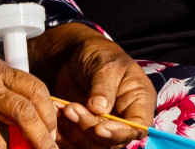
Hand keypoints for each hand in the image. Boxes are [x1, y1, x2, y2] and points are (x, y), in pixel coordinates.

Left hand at [28, 24, 153, 148]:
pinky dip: (64, 130)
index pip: (137, 127)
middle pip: (112, 139)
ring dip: (75, 129)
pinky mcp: (86, 127)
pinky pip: (76, 138)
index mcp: (139, 102)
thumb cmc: (100, 54)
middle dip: (90, 127)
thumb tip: (100, 109)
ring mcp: (105, 125)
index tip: (99, 127)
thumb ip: (103, 87)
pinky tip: (54, 112)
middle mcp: (124, 119)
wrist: (79, 54)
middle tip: (71, 108)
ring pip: (93, 142)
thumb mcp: (105, 65)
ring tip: (62, 108)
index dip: (120, 132)